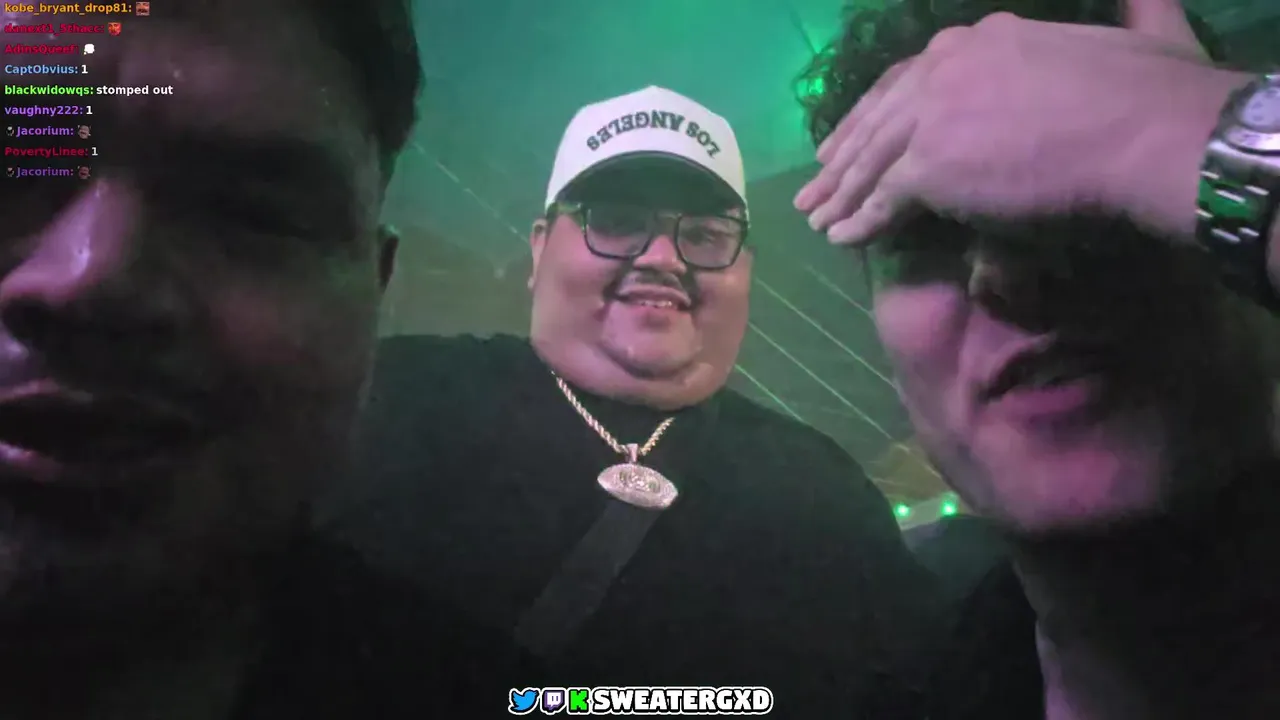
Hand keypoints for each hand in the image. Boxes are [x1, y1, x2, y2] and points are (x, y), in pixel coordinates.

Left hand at [794, 0, 1238, 245]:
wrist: (1142, 128)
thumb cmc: (1147, 93)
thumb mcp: (1125, 39)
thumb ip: (1116, 26)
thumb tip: (1150, 2)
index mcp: (983, 39)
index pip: (911, 77)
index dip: (880, 109)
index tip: (860, 132)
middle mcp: (946, 67)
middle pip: (879, 116)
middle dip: (844, 152)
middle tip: (818, 180)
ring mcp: (931, 114)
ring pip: (871, 159)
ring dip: (840, 192)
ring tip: (816, 217)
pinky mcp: (929, 164)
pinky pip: (883, 198)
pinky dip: (859, 221)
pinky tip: (842, 237)